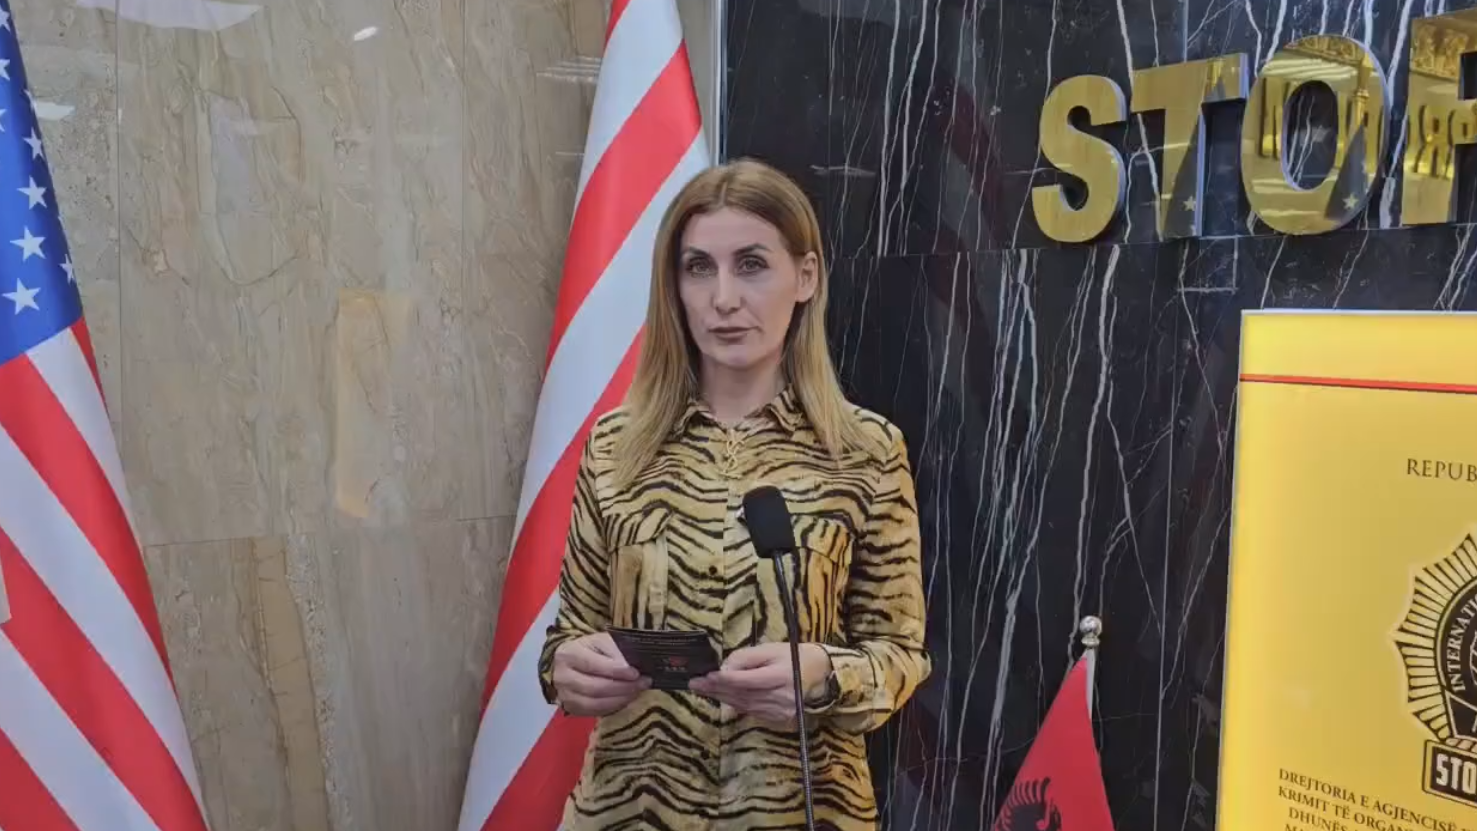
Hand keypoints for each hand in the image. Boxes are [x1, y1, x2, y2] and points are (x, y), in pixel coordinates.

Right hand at [551, 632, 649, 716]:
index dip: (617, 671)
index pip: (594, 665)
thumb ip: (616, 651)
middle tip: (643, 683)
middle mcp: (562, 677)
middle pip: (595, 688)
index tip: (636, 673)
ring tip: (637, 692)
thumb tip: (632, 668)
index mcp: (568, 654)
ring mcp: (565, 695)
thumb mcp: (603, 641)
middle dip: (623, 687)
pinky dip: (613, 707)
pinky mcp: (571, 708)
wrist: (571, 662)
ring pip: (595, 703)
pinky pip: (595, 712)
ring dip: (621, 699)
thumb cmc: (591, 649)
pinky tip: (626, 699)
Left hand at [688, 642, 831, 726]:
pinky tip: (724, 697)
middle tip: (695, 684)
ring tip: (704, 690)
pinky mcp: (779, 720)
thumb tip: (724, 668)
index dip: (723, 679)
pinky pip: (752, 712)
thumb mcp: (773, 649)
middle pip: (741, 695)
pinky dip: (736, 704)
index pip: (746, 681)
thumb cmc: (797, 657)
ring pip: (744, 705)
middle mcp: (781, 698)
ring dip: (722, 697)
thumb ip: (747, 658)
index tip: (705, 676)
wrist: (824, 677)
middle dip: (716, 689)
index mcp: (781, 677)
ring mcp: (780, 712)